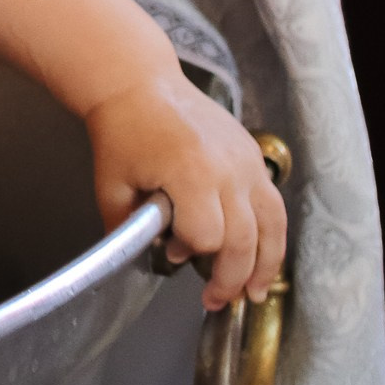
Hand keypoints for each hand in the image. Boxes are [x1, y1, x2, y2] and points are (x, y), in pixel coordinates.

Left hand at [86, 76, 287, 310]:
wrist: (140, 83)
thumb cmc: (122, 132)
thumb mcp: (111, 185)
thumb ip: (127, 229)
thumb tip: (153, 263)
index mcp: (191, 173)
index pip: (207, 236)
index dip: (191, 253)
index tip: (172, 254)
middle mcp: (228, 168)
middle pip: (244, 239)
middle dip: (231, 277)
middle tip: (216, 300)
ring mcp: (246, 160)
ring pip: (271, 224)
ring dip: (265, 264)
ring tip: (254, 293)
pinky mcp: (252, 155)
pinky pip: (273, 203)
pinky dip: (272, 234)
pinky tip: (263, 255)